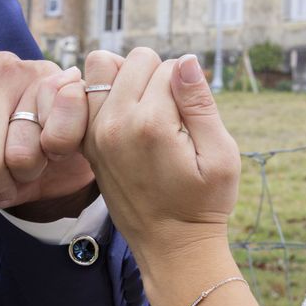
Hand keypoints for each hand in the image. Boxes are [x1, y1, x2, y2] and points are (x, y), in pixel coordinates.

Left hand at [83, 49, 240, 265]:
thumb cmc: (203, 203)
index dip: (189, 85)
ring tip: (145, 105)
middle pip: (135, 60)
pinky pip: (84, 93)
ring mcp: (95, 133)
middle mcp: (115, 123)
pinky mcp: (87, 143)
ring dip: (125, 77)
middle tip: (171, 112)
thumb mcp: (221, 156)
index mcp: (152, 124)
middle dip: (158, 76)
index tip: (191, 117)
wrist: (170, 245)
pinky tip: (125, 115)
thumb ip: (201, 103)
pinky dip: (103, 92)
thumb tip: (185, 59)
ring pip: (102, 65)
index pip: (170, 66)